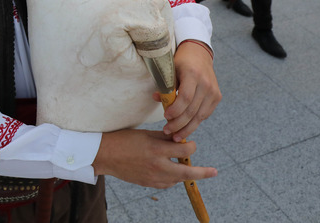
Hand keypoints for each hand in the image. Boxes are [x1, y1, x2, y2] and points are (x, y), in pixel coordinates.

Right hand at [92, 129, 216, 187]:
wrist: (105, 155)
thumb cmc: (124, 140)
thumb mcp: (146, 134)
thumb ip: (164, 138)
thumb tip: (180, 139)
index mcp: (157, 149)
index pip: (184, 149)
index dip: (190, 144)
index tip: (188, 142)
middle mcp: (158, 166)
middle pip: (187, 172)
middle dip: (203, 172)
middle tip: (214, 172)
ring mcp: (153, 177)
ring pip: (178, 179)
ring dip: (184, 172)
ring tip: (187, 167)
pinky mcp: (148, 184)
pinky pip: (167, 184)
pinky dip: (172, 178)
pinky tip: (170, 172)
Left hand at [156, 41, 220, 140]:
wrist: (199, 54)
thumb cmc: (181, 62)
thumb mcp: (170, 70)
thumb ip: (165, 86)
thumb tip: (156, 98)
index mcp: (193, 74)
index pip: (185, 98)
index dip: (175, 110)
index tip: (165, 116)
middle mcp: (206, 83)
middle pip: (192, 110)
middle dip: (178, 124)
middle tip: (167, 131)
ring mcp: (213, 91)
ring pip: (200, 116)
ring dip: (187, 128)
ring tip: (176, 136)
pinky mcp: (217, 97)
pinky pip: (205, 114)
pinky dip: (195, 122)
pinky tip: (186, 128)